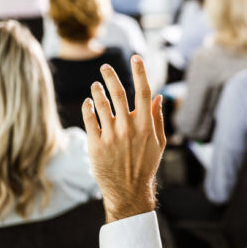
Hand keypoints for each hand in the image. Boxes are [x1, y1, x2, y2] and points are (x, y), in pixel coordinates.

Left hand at [82, 55, 165, 222]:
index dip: (140, 72)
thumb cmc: (145, 165)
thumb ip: (157, 118)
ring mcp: (111, 136)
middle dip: (111, 76)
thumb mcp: (158, 143)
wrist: (128, 190)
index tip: (136, 57)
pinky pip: (89, 119)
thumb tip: (158, 97)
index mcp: (146, 126)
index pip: (144, 92)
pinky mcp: (96, 144)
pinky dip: (88, 106)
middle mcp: (129, 128)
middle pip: (119, 93)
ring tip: (95, 85)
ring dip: (97, 90)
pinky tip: (88, 102)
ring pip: (101, 104)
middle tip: (105, 66)